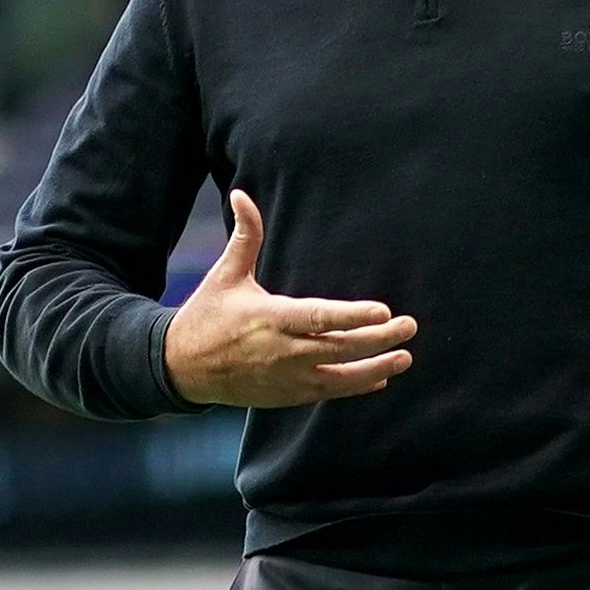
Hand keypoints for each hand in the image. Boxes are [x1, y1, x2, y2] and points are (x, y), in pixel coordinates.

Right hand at [162, 193, 415, 408]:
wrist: (181, 367)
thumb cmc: (206, 315)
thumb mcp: (225, 274)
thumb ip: (245, 236)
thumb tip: (242, 194)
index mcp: (269, 318)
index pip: (319, 318)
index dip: (352, 316)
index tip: (383, 311)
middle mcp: (281, 351)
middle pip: (339, 348)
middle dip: (378, 340)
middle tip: (409, 327)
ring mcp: (285, 378)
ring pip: (339, 377)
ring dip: (375, 368)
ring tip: (404, 358)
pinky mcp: (285, 395)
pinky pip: (327, 392)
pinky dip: (354, 386)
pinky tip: (378, 378)